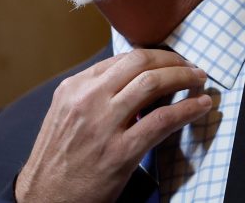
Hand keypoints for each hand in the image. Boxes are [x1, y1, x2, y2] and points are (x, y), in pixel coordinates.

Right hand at [15, 49, 210, 202]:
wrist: (44, 199)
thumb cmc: (59, 158)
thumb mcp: (66, 113)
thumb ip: (94, 93)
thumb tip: (134, 78)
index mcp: (75, 87)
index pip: (123, 58)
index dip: (155, 56)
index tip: (171, 60)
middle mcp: (88, 100)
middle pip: (141, 63)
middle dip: (173, 60)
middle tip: (190, 66)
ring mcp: (104, 125)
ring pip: (153, 84)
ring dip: (184, 78)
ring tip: (199, 80)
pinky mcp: (120, 152)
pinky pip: (162, 120)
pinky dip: (187, 109)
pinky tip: (200, 106)